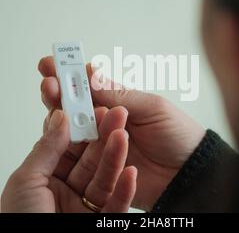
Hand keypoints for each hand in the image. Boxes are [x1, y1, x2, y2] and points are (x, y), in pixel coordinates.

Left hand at [1, 107, 136, 212]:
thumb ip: (46, 148)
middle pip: (92, 159)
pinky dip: (126, 190)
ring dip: (117, 157)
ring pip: (106, 178)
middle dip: (105, 136)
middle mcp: (68, 191)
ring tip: (124, 135)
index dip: (82, 126)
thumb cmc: (20, 224)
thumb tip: (59, 116)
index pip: (69, 147)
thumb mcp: (26, 181)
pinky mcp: (102, 223)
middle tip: (117, 113)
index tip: (92, 105)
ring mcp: (86, 207)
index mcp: (47, 179)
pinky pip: (116, 205)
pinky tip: (132, 173)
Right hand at [38, 57, 204, 210]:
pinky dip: (66, 144)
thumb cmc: (177, 134)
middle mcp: (105, 123)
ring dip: (59, 115)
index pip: (88, 86)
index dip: (69, 74)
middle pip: (73, 106)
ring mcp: (100, 146)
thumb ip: (121, 95)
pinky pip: (78, 157)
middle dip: (58, 92)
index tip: (50, 64)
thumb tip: (90, 73)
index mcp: (118, 104)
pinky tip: (60, 132)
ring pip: (70, 129)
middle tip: (48, 84)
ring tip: (53, 101)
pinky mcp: (99, 168)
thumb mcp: (152, 108)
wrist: (190, 173)